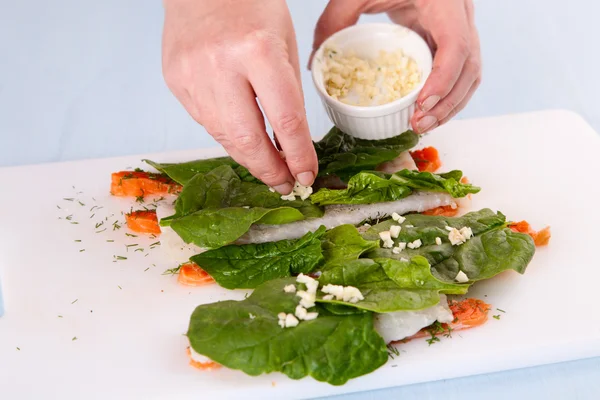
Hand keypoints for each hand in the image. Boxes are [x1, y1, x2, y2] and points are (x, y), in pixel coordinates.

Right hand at [162, 0, 316, 193]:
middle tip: (285, 184)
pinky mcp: (174, 81)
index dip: (297, 154)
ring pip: (223, 136)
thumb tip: (290, 145)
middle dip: (269, 169)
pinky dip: (228, 135)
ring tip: (267, 166)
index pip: (284, 119)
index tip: (307, 174)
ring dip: (249, 157)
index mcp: (257, 50)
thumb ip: (289, 95)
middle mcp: (220, 66)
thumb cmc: (251, 7)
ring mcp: (191, 75)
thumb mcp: (286, 43)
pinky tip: (242, 136)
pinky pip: (206, 122)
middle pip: (246, 139)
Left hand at [311, 0, 480, 133]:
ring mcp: (461, 28)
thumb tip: (314, 63)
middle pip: (469, 68)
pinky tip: (427, 112)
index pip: (456, 44)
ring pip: (470, 75)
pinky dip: (448, 96)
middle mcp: (461, 15)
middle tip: (418, 124)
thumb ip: (335, 19)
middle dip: (447, 103)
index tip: (422, 103)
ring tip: (421, 125)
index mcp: (444, 2)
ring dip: (450, 105)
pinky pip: (460, 72)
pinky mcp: (451, 39)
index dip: (444, 79)